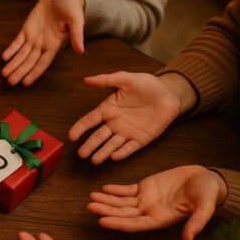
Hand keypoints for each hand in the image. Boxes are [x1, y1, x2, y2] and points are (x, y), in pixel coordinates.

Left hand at [1, 0, 84, 85]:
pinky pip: (17, 41)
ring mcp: (34, 37)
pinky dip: (11, 49)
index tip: (26, 83)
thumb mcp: (77, 20)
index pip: (42, 63)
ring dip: (13, 64)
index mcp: (54, 45)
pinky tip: (4, 57)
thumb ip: (77, 35)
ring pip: (21, 54)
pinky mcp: (27, 28)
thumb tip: (81, 51)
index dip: (34, 73)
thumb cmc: (72, 8)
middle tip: (10, 82)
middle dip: (20, 72)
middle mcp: (43, 44)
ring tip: (4, 73)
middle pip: (29, 62)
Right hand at [68, 72, 193, 163]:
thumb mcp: (125, 79)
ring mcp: (127, 132)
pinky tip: (114, 157)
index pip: (90, 120)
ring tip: (95, 160)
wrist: (168, 94)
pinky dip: (122, 152)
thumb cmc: (146, 85)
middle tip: (81, 154)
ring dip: (103, 152)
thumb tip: (86, 80)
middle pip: (99, 136)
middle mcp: (115, 123)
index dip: (80, 128)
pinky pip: (130, 147)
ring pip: (112, 144)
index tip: (72, 136)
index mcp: (108, 109)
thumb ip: (106, 80)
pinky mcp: (141, 139)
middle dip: (90, 145)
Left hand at [88, 165, 227, 239]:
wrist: (207, 179)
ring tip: (91, 198)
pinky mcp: (145, 187)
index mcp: (161, 220)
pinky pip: (127, 190)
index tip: (102, 222)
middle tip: (89, 208)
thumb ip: (196, 223)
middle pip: (124, 214)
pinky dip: (115, 190)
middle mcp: (150, 212)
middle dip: (106, 211)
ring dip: (106, 201)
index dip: (119, 224)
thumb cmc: (207, 195)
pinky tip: (103, 188)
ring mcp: (146, 200)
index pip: (136, 224)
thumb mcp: (205, 208)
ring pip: (122, 202)